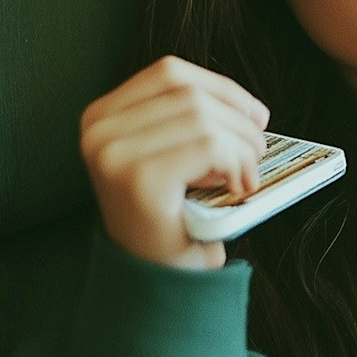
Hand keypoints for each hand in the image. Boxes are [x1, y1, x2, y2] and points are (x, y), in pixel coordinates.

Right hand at [79, 55, 271, 269]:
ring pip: (204, 118)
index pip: (168, 73)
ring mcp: (114, 154)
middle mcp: (98, 131)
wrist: (156, 284)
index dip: (221, 87)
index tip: (255, 114)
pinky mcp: (139, 179)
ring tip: (248, 176)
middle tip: (258, 155)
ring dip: (243, 146)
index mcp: (101, 117)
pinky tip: (239, 186)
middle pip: (191, 94)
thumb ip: (191, 121)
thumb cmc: (172, 219)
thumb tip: (252, 108)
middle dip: (239, 121)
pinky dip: (237, 162)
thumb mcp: (172, 156)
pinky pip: (210, 145)